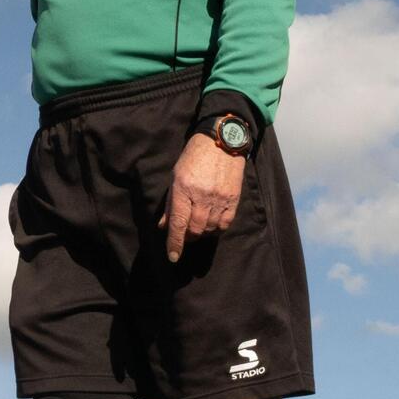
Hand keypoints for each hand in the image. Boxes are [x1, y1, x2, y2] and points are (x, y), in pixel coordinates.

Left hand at [162, 131, 244, 256]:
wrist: (221, 141)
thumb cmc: (194, 157)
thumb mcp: (176, 176)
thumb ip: (171, 203)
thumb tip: (164, 226)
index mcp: (183, 188)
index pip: (178, 223)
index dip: (175, 243)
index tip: (173, 257)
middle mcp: (201, 195)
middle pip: (194, 229)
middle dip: (188, 237)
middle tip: (185, 234)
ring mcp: (219, 198)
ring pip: (209, 229)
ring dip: (201, 232)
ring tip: (198, 226)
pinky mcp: (233, 198)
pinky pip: (225, 224)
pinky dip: (216, 229)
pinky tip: (212, 225)